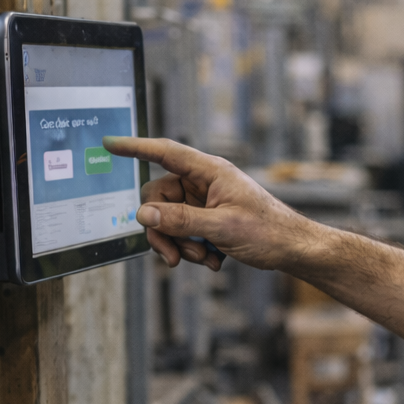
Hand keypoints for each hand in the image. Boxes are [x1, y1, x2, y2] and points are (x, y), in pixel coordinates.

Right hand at [103, 136, 314, 271]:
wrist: (293, 249)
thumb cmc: (269, 231)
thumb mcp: (221, 228)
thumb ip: (181, 220)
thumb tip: (144, 213)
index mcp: (210, 172)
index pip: (164, 152)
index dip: (135, 147)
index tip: (109, 143)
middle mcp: (204, 182)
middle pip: (159, 198)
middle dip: (164, 230)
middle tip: (175, 258)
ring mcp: (205, 201)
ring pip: (169, 219)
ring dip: (181, 244)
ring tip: (205, 259)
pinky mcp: (208, 219)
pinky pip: (183, 231)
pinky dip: (192, 249)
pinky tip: (214, 260)